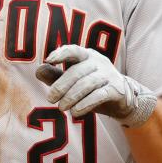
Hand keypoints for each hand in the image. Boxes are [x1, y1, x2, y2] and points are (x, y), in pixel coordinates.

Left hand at [36, 45, 157, 127]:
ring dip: (72, 97)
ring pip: (87, 84)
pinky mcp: (116, 89)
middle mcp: (99, 62)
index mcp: (87, 56)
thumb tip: (38, 70)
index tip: (49, 60)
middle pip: (77, 72)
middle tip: (51, 99)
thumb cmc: (92, 87)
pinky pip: (99, 95)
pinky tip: (75, 112)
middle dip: (61, 86)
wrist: (123, 99)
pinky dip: (85, 104)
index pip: (74, 50)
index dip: (61, 53)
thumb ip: (56, 76)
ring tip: (62, 108)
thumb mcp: (74, 81)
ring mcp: (109, 75)